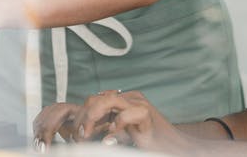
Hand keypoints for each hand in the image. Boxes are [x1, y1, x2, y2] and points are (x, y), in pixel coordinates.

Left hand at [32, 90, 197, 153]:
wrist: (175, 148)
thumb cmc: (146, 144)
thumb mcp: (118, 136)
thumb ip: (102, 131)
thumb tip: (75, 135)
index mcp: (119, 102)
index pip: (91, 101)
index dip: (78, 117)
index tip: (71, 136)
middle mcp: (127, 98)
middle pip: (94, 99)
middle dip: (80, 119)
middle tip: (77, 139)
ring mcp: (137, 104)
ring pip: (106, 101)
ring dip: (91, 119)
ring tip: (86, 137)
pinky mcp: (147, 115)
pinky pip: (126, 115)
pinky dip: (114, 128)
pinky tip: (109, 141)